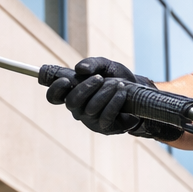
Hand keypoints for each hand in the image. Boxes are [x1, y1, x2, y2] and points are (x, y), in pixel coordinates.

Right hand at [46, 57, 182, 140]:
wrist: (138, 91)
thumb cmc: (117, 78)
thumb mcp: (105, 65)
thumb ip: (92, 63)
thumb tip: (80, 69)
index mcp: (73, 93)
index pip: (54, 97)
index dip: (55, 90)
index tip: (66, 80)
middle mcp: (78, 110)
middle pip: (72, 103)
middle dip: (86, 88)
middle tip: (100, 78)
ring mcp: (90, 120)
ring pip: (91, 109)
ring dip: (106, 92)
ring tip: (118, 84)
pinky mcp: (105, 128)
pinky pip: (106, 116)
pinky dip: (115, 101)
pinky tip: (123, 92)